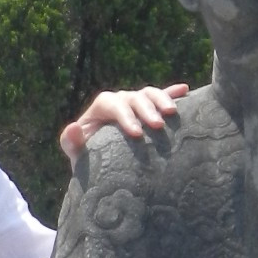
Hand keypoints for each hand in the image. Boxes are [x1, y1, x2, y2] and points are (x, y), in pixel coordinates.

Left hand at [60, 81, 189, 161]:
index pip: (112, 104)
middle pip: (133, 97)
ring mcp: (136, 104)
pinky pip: (162, 97)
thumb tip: (73, 127)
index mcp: (101, 107)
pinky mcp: (150, 110)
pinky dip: (173, 92)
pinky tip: (186, 90)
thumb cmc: (90, 161)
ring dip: (161, 100)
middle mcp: (120, 101)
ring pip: (149, 93)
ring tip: (172, 113)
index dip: (124, 116)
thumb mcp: (79, 155)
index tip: (136, 134)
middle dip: (146, 110)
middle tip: (157, 126)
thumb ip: (72, 143)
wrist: (106, 167)